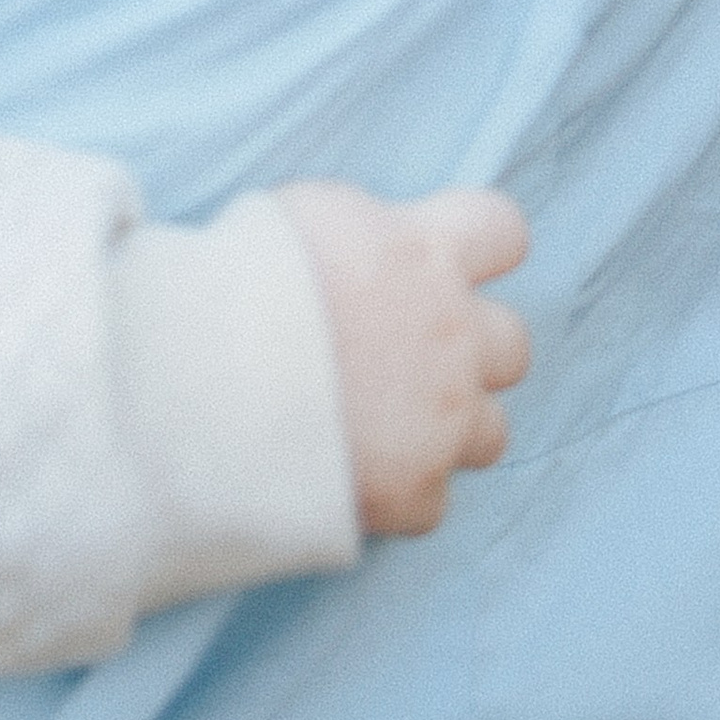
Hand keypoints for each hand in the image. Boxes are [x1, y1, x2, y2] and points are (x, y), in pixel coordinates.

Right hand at [273, 184, 529, 537]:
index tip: (442, 262)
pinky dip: (397, 494)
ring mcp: (445, 419)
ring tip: (379, 426)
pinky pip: (432, 501)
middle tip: (402, 356)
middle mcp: (454, 334)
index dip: (478, 247)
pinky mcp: (416, 491)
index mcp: (428, 253)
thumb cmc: (241, 280)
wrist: (207, 379)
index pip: (502, 230)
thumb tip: (377, 248)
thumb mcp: (304, 217)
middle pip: (511, 344)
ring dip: (446, 429)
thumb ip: (365, 232)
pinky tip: (347, 474)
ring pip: (492, 432)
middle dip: (469, 351)